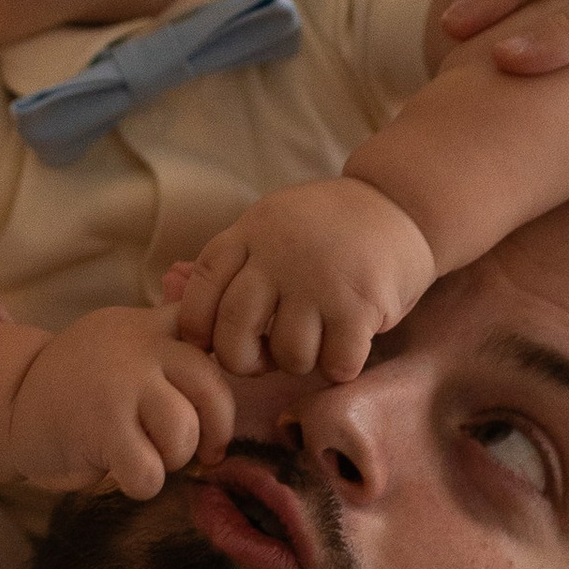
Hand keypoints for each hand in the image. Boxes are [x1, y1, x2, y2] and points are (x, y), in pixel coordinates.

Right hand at [3, 305, 236, 499]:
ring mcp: (120, 385)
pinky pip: (151, 472)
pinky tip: (120, 469)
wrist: (10, 403)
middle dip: (213, 432)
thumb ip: (172, 341)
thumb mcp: (125, 343)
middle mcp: (140, 348)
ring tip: (145, 453)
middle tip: (198, 448)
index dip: (230, 370)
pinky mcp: (100, 427)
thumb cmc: (83, 385)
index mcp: (152, 326)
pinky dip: (142, 483)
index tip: (210, 404)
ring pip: (184, 434)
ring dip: (172, 459)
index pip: (216, 335)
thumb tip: (235, 353)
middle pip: (213, 392)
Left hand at [173, 177, 438, 380]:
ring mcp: (319, 280)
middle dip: (244, 361)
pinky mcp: (360, 303)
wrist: (399, 203)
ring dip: (301, 363)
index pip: (198, 296)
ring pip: (287, 356)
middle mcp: (277, 256)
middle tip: (265, 356)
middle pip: (233, 335)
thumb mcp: (268, 228)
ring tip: (316, 339)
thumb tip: (168, 286)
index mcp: (248, 234)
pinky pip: (335, 364)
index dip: (198, 331)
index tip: (216, 341)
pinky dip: (341, 365)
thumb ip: (226, 263)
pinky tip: (348, 343)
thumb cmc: (324, 228)